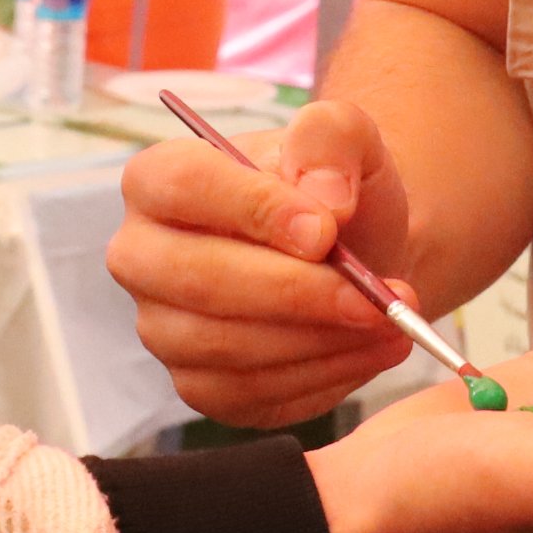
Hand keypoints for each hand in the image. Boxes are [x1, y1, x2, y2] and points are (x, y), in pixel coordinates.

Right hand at [108, 101, 420, 427]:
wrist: (355, 251)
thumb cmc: (332, 192)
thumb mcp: (344, 138)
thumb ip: (331, 138)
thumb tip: (325, 200)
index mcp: (158, 178)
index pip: (184, 187)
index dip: (253, 209)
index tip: (326, 232)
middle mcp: (142, 257)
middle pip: (200, 280)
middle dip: (297, 293)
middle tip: (374, 298)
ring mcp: (164, 329)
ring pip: (229, 348)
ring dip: (319, 341)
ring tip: (390, 321)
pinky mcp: (200, 386)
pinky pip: (252, 394)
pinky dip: (322, 376)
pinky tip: (369, 349)